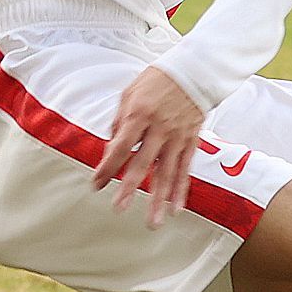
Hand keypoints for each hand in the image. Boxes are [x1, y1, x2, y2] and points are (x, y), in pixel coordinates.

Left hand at [94, 65, 206, 226]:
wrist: (195, 70)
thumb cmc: (158, 80)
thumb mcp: (130, 93)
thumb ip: (120, 122)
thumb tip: (111, 148)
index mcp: (140, 114)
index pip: (120, 147)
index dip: (107, 168)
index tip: (96, 184)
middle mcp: (159, 128)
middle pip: (143, 164)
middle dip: (129, 188)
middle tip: (118, 208)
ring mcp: (178, 136)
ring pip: (168, 173)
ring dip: (159, 199)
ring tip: (153, 221)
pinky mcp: (191, 140)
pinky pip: (186, 169)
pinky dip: (181, 190)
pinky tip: (176, 208)